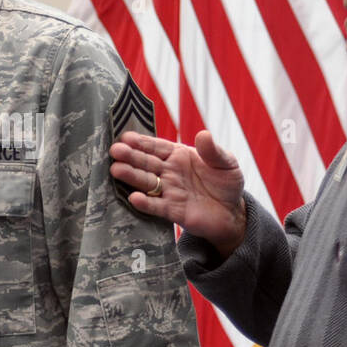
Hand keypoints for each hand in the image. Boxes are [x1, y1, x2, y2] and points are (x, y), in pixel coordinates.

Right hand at [109, 129, 246, 255]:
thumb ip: (213, 151)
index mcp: (179, 156)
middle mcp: (170, 172)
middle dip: (131, 156)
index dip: (142, 142)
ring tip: (116, 170)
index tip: (126, 137)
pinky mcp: (173, 211)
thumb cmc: (227, 183)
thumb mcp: (226, 163)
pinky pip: (156, 206)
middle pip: (147, 163)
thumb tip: (203, 134)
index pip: (158, 147)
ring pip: (147, 182)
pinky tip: (134, 197)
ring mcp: (169, 191)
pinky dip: (145, 203)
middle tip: (115, 151)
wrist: (232, 212)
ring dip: (131, 176)